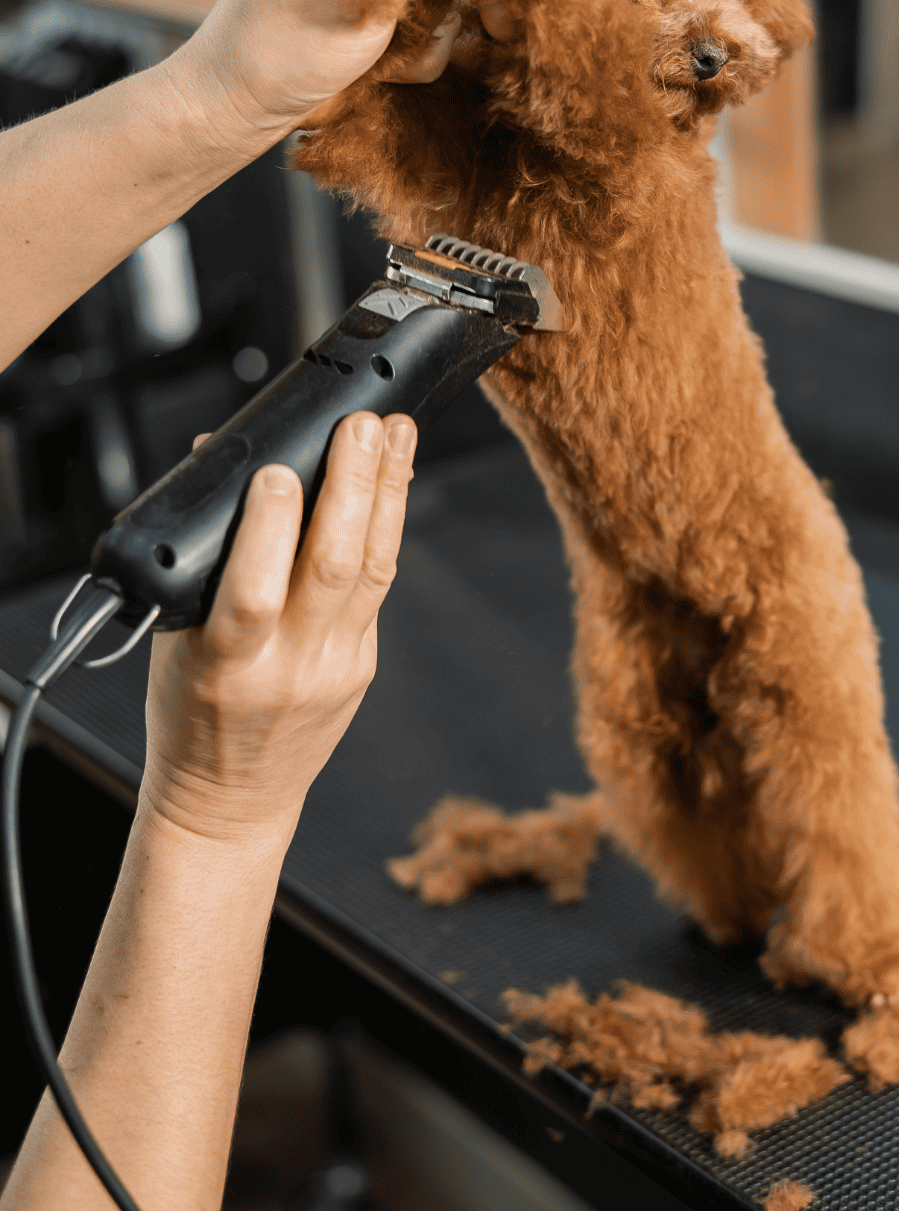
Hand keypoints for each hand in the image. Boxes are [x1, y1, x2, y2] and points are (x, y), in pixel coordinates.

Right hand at [140, 412, 415, 845]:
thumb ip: (201, 563)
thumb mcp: (172, 642)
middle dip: (353, 487)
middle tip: (363, 427)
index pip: (253, 593)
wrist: (231, 801)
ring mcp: (335, 667)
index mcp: (222, 665)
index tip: (278, 471)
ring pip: (373, 570)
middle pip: (334, 567)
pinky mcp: (364, 665)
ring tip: (395, 435)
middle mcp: (287, 667)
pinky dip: (386, 529)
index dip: (270, 530)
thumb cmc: (191, 715)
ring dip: (388, 493)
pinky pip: (380, 587)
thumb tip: (220, 462)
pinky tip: (392, 484)